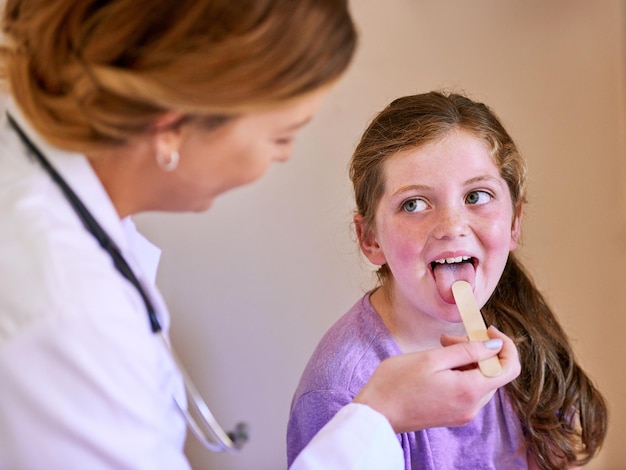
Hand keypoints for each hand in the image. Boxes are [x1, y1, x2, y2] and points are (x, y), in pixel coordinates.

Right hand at [353, 326, 519, 432]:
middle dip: (477, 349)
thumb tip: (495, 345)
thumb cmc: (397, 383)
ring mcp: (463, 413)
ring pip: (480, 380)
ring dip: (467, 360)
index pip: (510, 368)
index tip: (487, 330)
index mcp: (470, 390)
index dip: (505, 345)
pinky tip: (438, 365)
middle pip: (493, 372)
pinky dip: (460, 373)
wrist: (376, 413)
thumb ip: (468, 351)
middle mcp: (472, 406)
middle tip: (447, 338)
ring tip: (439, 348)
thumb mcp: (432, 358)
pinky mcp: (453, 415)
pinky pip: (468, 390)